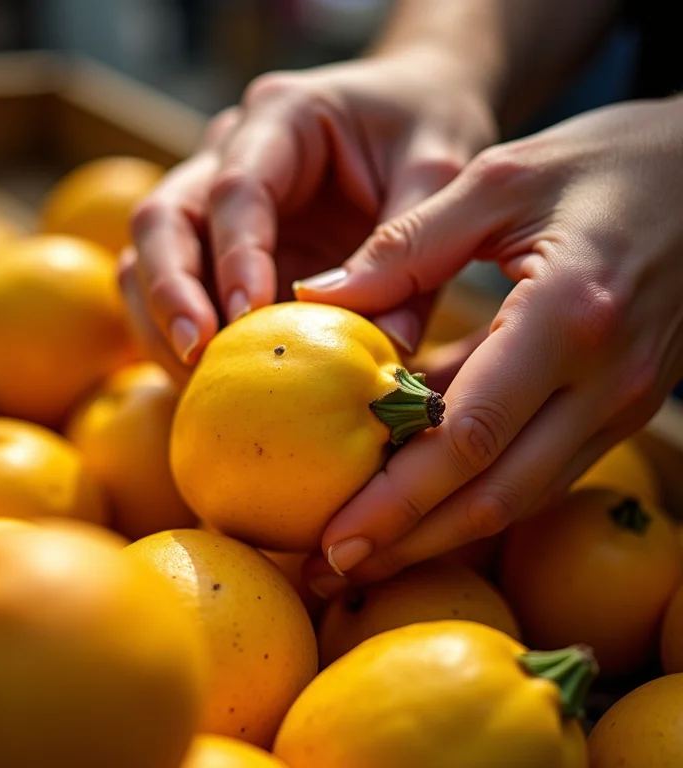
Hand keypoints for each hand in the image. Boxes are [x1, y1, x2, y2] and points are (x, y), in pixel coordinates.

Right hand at [119, 49, 496, 381]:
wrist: (413, 108)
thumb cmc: (427, 127)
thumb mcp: (438, 170)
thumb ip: (410, 248)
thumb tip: (379, 342)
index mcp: (284, 116)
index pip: (237, 188)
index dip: (235, 257)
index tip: (247, 316)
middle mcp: (232, 152)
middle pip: (163, 218)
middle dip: (170, 291)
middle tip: (197, 353)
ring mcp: (217, 197)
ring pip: (149, 253)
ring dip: (161, 319)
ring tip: (197, 377)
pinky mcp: (221, 241)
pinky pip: (176, 284)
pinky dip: (179, 328)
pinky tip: (205, 373)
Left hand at [297, 96, 682, 594]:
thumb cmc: (607, 164)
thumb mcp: (501, 180)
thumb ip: (407, 244)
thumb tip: (318, 297)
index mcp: (570, 316)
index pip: (469, 434)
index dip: (396, 498)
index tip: (331, 536)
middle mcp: (604, 380)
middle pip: (492, 493)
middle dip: (407, 543)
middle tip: (329, 571)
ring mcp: (621, 404)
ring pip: (519, 498)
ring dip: (438, 537)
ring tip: (364, 557)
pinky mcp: (618, 409)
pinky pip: (538, 470)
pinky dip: (475, 499)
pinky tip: (421, 505)